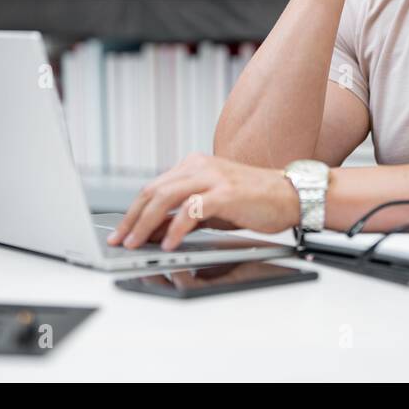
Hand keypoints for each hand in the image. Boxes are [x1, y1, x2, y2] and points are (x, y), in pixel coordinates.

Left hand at [108, 154, 300, 250]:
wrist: (290, 195)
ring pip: (166, 198)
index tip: (120, 231)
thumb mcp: (212, 209)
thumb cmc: (253, 201)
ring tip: (136, 243)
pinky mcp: (225, 192)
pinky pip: (191, 210)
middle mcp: (199, 166)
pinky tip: (169, 243)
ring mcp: (212, 177)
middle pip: (154, 191)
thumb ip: (184, 216)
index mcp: (193, 165)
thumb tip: (155, 232)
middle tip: (119, 240)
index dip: (133, 211)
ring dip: (146, 224)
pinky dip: (176, 228)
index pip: (153, 187)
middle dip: (132, 219)